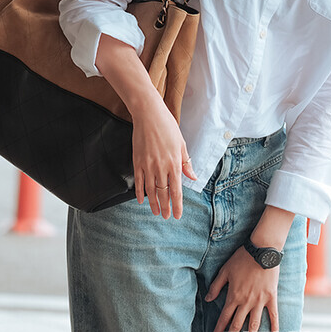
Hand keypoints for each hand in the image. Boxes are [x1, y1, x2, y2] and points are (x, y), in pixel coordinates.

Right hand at [131, 92, 196, 219]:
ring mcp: (147, 166)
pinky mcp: (137, 162)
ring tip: (157, 213)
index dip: (177, 204)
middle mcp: (161, 167)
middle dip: (166, 207)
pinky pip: (138, 182)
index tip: (177, 215)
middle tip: (167, 217)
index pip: (177, 189)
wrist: (148, 115)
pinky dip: (139, 193)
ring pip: (151, 190)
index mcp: (174, 163)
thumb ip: (186, 163)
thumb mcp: (181, 144)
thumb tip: (193, 178)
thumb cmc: (168, 127)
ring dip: (153, 203)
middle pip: (163, 193)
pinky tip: (140, 201)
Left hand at [206, 246, 279, 331]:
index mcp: (234, 296)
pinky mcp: (271, 297)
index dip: (219, 330)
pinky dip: (274, 326)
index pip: (224, 318)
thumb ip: (216, 286)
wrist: (262, 250)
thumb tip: (208, 299)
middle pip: (238, 325)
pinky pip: (273, 314)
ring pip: (254, 324)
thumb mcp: (225, 270)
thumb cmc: (242, 258)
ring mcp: (259, 301)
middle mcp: (246, 302)